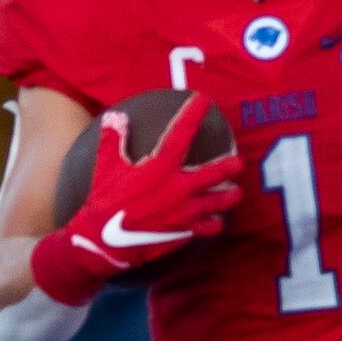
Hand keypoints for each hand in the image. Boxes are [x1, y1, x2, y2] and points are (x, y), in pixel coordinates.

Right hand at [28, 99, 241, 305]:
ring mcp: (186, 211)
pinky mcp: (185, 232)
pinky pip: (209, 227)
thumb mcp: (105, 165)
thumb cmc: (104, 200)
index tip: (203, 99)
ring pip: (219, 202)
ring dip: (229, 196)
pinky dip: (214, 224)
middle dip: (230, 166)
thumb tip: (116, 117)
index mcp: (161, 166)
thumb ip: (113, 139)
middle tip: (237, 162)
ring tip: (235, 192)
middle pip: (216, 172)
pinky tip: (216, 222)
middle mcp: (180, 187)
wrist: (104, 241)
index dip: (194, 112)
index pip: (182, 131)